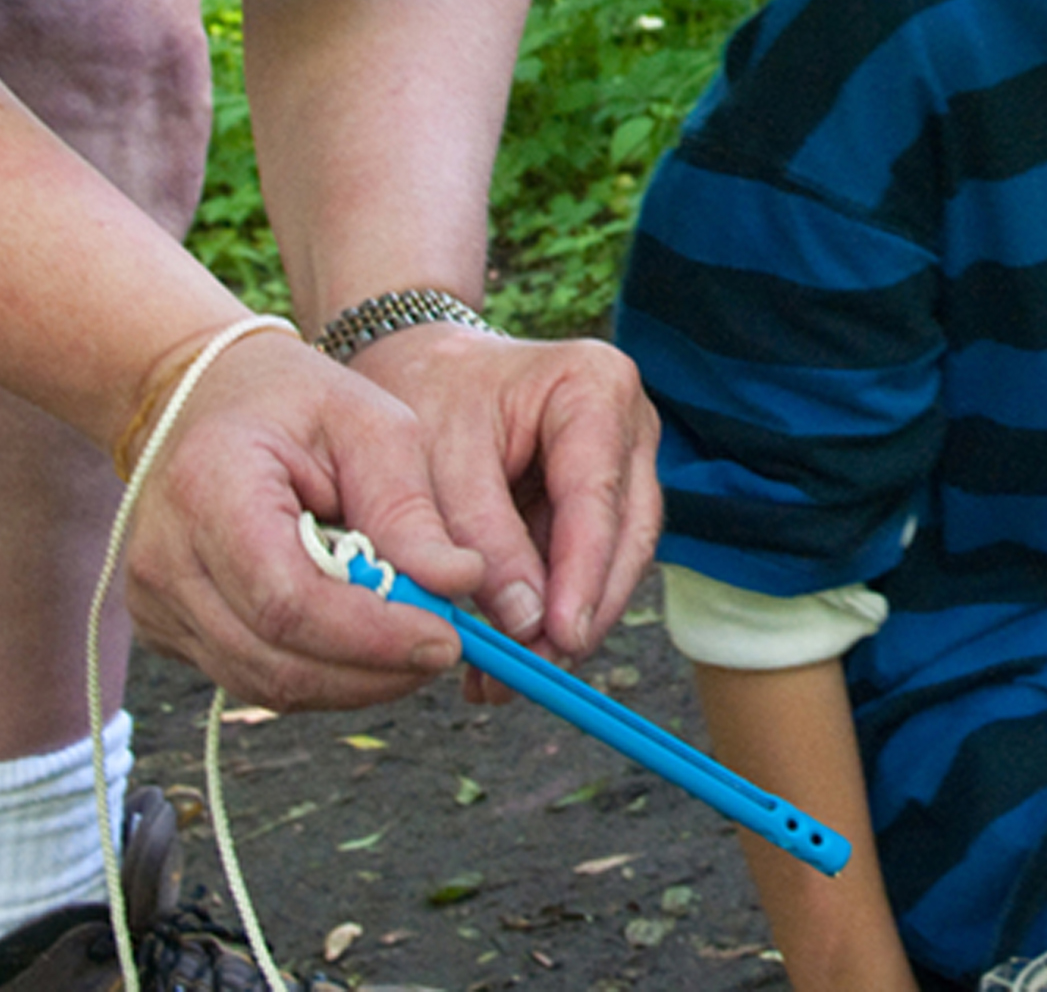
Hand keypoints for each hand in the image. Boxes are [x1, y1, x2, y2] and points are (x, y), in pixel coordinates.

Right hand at [121, 327, 477, 707]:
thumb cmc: (296, 403)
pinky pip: (248, 675)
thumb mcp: (370, 424)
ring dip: (352, 681)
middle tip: (446, 647)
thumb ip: (407, 506)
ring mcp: (154, 601)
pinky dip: (318, 673)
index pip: (287, 601)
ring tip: (415, 646)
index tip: (447, 638)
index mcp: (208, 490)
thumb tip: (460, 582)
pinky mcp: (165, 627)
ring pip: (262, 682)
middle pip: (273, 656)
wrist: (201, 400)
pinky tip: (366, 645)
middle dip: (373, 668)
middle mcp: (164, 559)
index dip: (372, 635)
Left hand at [346, 324, 662, 662]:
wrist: (417, 368)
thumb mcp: (434, 455)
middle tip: (534, 674)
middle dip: (581, 610)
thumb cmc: (423, 394)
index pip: (599, 493)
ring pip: (614, 559)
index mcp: (596, 385)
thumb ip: (478, 534)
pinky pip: (584, 565)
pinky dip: (547, 611)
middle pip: (626, 534)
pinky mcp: (600, 501)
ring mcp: (624, 463)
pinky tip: (504, 654)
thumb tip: (524, 623)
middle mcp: (629, 423)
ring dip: (564, 623)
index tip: (561, 636)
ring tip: (504, 678)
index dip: (584, 572)